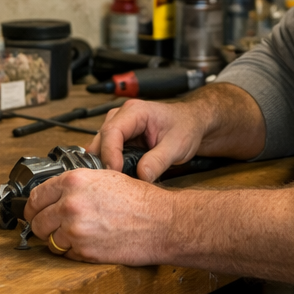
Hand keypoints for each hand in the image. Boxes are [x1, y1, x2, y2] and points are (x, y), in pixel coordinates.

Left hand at [23, 167, 171, 264]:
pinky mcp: (83, 251)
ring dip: (59, 240)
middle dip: (44, 226)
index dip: (33, 207)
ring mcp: (75, 229)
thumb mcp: (106, 177)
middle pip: (37, 221)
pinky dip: (73, 252)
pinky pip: (66, 255)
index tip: (34, 212)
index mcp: (75, 181)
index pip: (36, 196)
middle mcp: (70, 204)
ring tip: (78, 235)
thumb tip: (57, 193)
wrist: (160, 222)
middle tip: (54, 227)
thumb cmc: (140, 200)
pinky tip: (90, 242)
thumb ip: (78, 184)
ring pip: (49, 240)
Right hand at [89, 97, 209, 181]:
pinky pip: (108, 153)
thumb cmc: (186, 127)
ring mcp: (119, 127)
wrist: (192, 124)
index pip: (112, 131)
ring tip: (118, 181)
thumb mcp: (177, 146)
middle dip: (105, 161)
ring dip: (107, 164)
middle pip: (101, 139)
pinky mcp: (120, 139)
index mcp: (135, 111)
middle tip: (114, 182)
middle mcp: (122, 116)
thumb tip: (141, 176)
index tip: (115, 172)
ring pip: (101, 147)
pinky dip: (111, 165)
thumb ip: (159, 161)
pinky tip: (120, 176)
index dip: (110, 153)